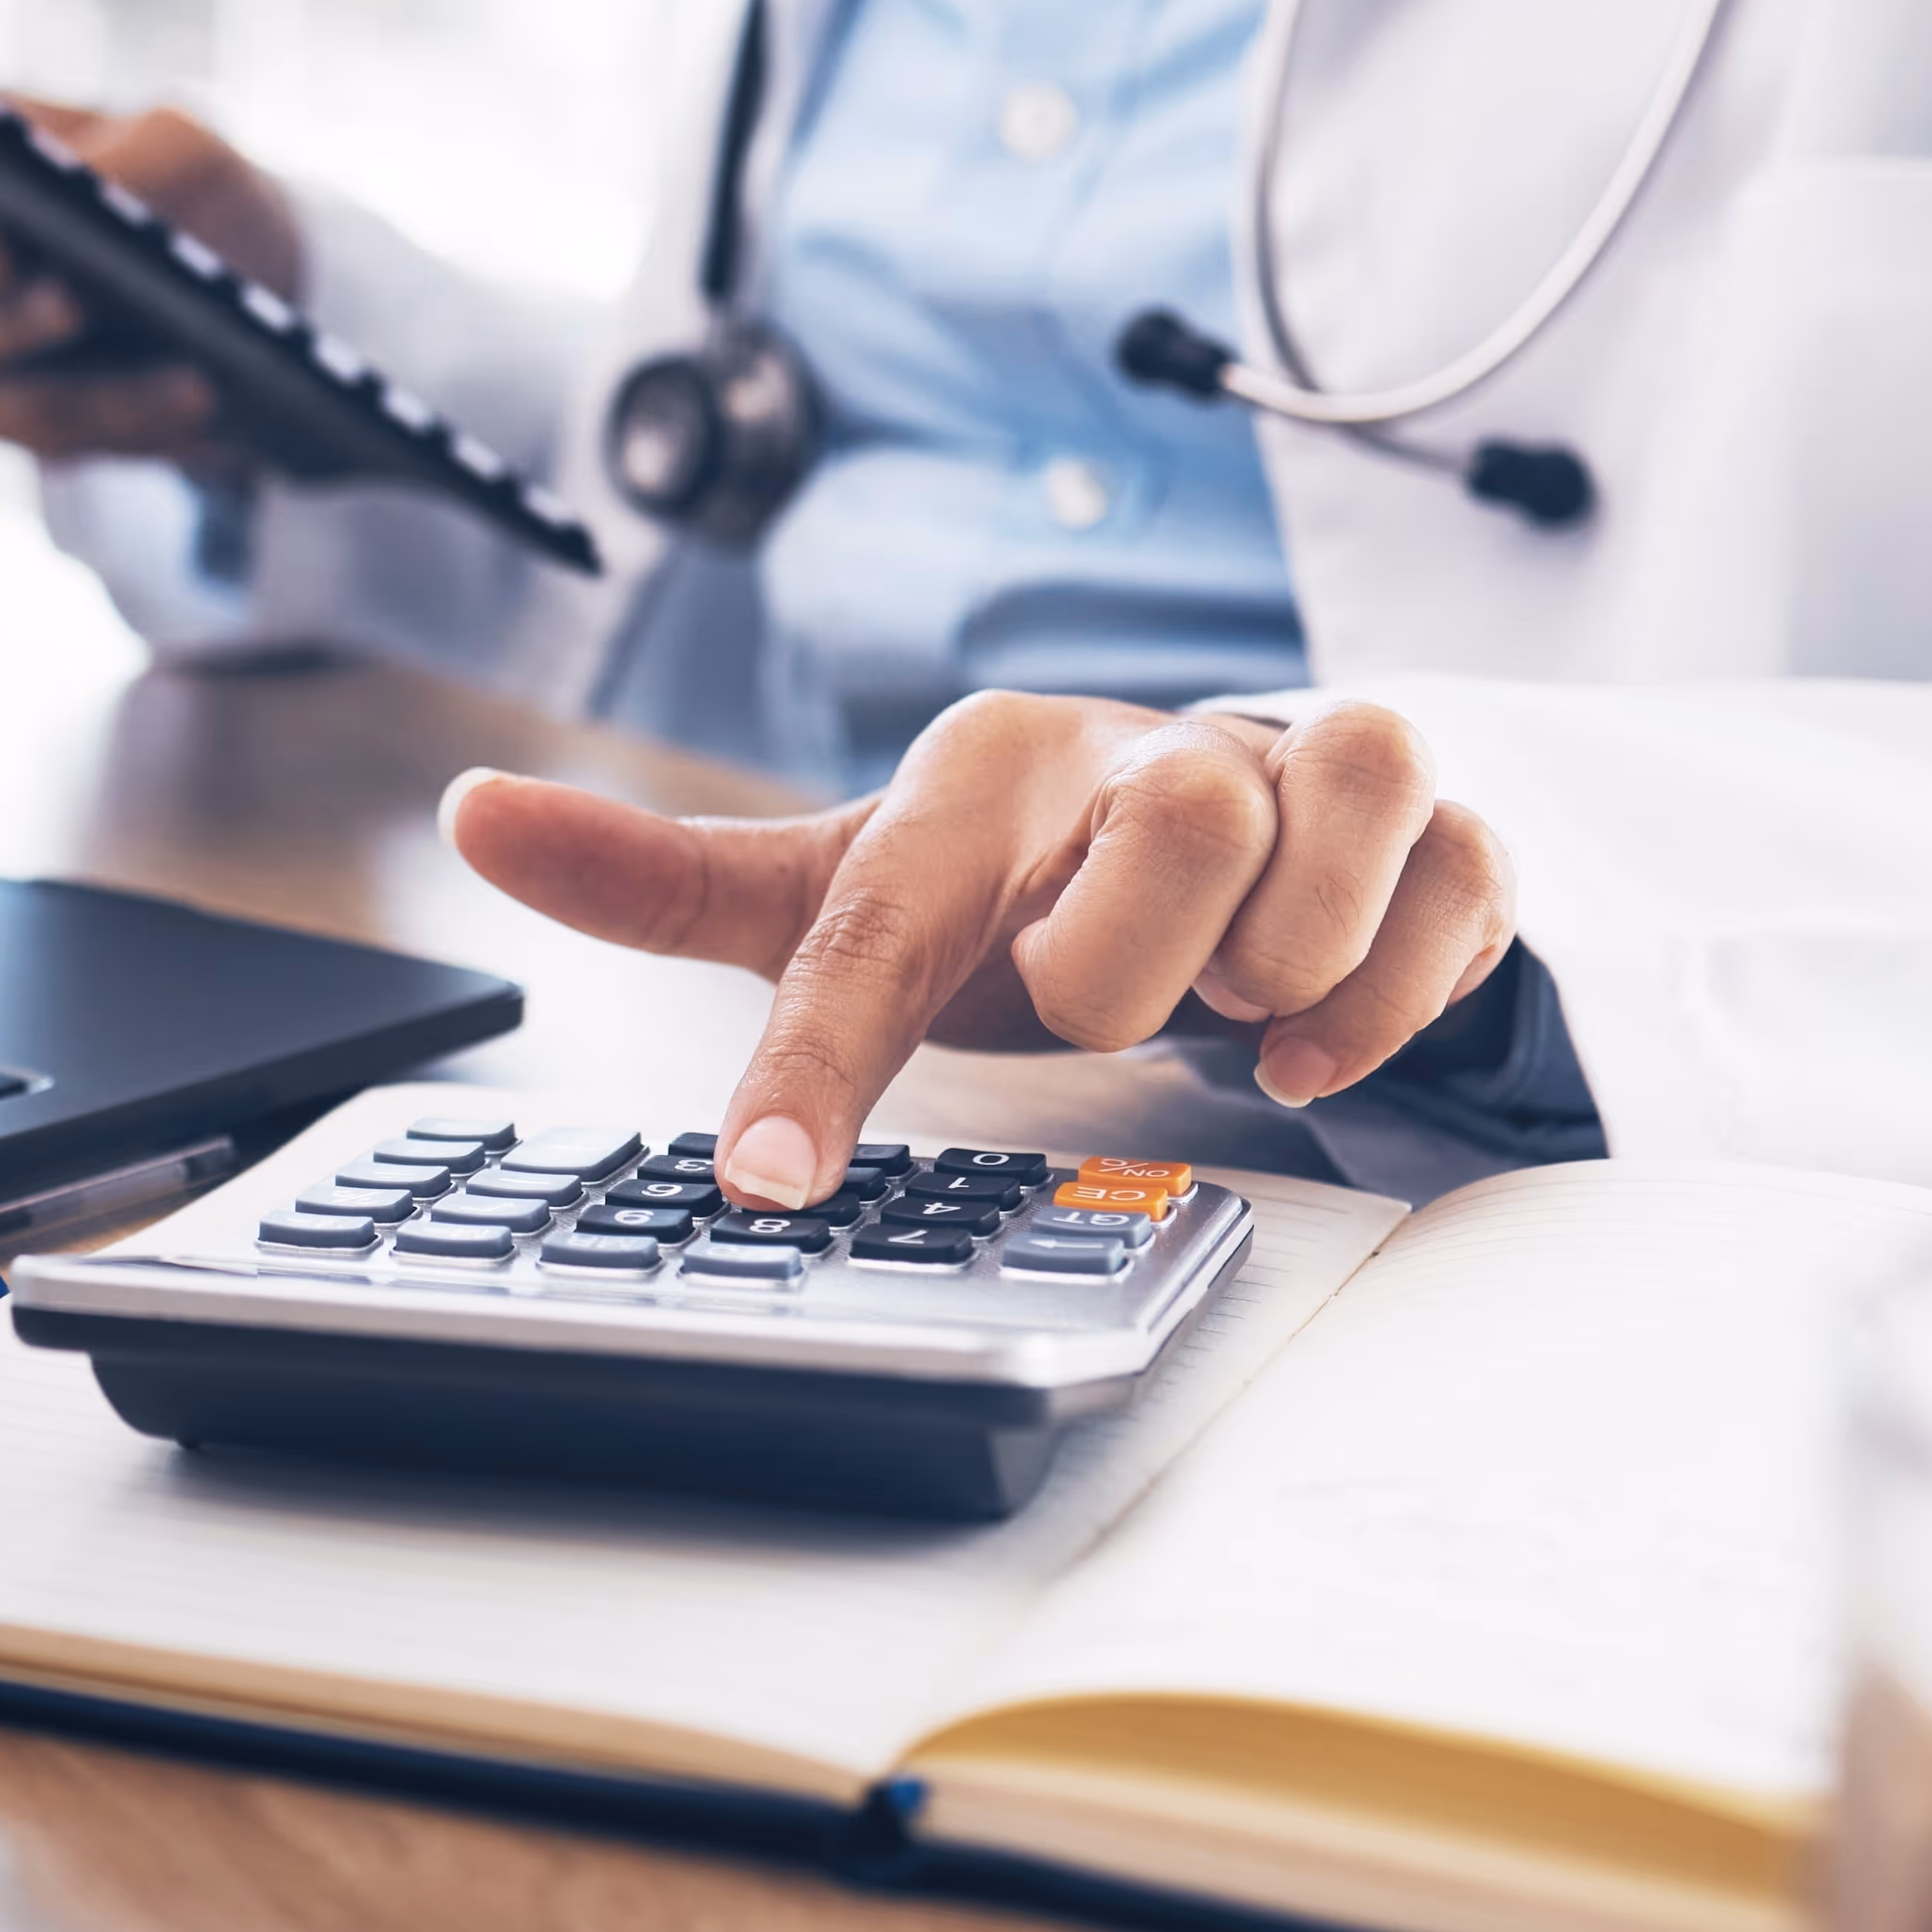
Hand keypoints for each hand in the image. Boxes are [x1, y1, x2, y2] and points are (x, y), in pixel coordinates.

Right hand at [0, 62, 299, 466]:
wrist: (256, 308)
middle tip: (7, 242)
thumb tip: (80, 193)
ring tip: (123, 322)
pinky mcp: (4, 412)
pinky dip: (119, 407)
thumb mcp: (188, 148)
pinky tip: (195, 392)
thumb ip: (133, 156)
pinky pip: (35, 421)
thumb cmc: (199, 195)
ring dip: (35, 333)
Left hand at [439, 695, 1514, 1207]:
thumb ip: (652, 873)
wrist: (1181, 829)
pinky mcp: (1428, 827)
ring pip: (1339, 813)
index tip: (760, 1184)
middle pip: (1181, 826)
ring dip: (1286, 955)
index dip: (812, 1064)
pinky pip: (1459, 884)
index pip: (872, 922)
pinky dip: (1395, 983)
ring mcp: (1299, 774)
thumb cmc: (999, 879)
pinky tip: (1315, 1028)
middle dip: (1142, 964)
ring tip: (1224, 1001)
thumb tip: (472, 808)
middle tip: (1110, 999)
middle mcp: (1140, 747)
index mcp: (973, 773)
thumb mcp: (827, 889)